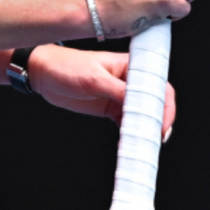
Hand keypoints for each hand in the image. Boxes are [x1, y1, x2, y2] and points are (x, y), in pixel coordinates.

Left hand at [27, 44, 175, 136]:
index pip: (157, 83)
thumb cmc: (67, 66)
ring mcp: (119, 95)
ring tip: (145, 144)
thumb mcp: (93, 78)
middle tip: (157, 137)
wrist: (44, 74)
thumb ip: (117, 89)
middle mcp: (128, 80)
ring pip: (141, 114)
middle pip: (153, 100)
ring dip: (144, 128)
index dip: (164, 103)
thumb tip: (138, 103)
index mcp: (129, 65)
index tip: (163, 122)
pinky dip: (130, 133)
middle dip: (158, 119)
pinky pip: (126, 122)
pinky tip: (129, 143)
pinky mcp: (110, 107)